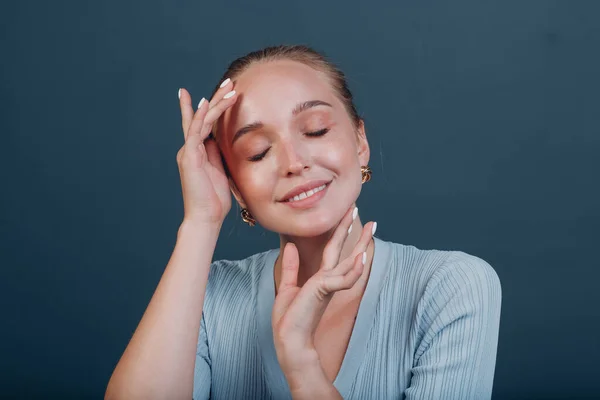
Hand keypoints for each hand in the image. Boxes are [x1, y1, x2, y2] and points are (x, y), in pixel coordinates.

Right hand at [176, 80, 237, 223]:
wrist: (205, 218)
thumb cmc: (214, 200)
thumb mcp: (220, 172)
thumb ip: (219, 155)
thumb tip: (223, 140)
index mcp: (197, 153)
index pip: (201, 124)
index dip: (204, 107)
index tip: (209, 91)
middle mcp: (190, 149)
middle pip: (202, 117)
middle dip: (216, 98)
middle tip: (230, 81)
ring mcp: (188, 152)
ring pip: (201, 120)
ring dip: (216, 102)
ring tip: (230, 87)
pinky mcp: (189, 157)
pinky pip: (195, 132)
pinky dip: (201, 116)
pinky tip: (207, 103)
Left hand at [271, 205, 375, 382]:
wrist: (289, 339)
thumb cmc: (289, 320)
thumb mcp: (287, 287)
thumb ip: (291, 267)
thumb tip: (290, 246)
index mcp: (320, 279)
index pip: (333, 251)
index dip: (340, 234)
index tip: (347, 218)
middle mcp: (328, 280)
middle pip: (346, 253)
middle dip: (356, 235)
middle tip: (371, 220)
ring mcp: (328, 286)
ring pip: (350, 262)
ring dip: (361, 245)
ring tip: (372, 228)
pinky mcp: (325, 291)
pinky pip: (344, 278)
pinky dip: (354, 269)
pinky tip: (362, 257)